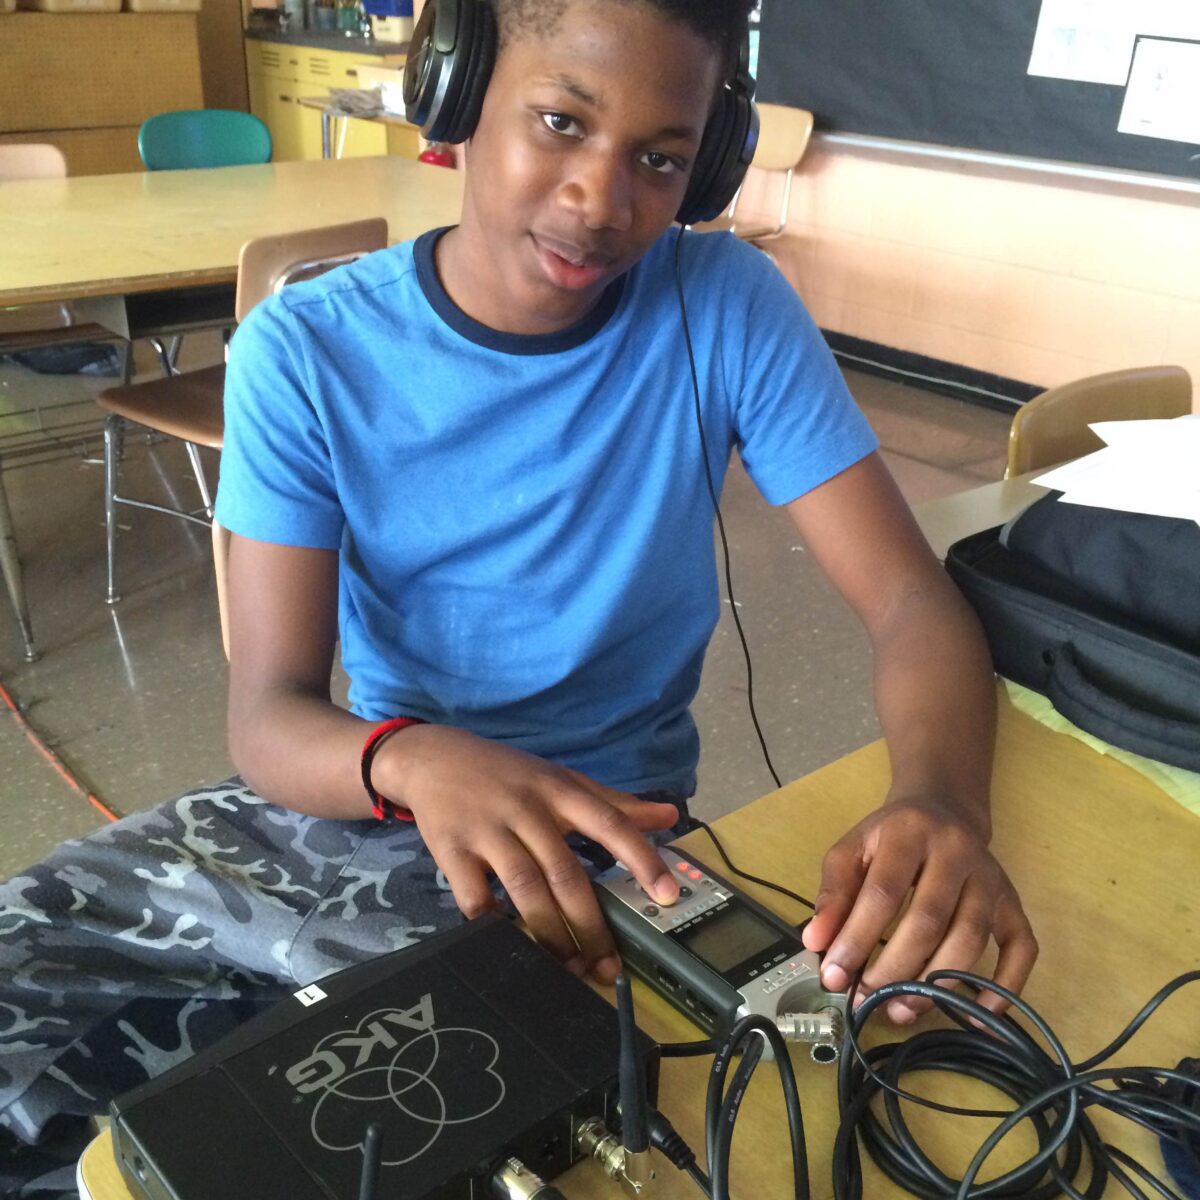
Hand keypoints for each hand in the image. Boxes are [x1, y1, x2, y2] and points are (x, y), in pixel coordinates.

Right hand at [374, 724, 679, 982]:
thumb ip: (616, 804)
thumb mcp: (563, 780)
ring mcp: (488, 830)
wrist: (436, 757)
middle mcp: (528, 810)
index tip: (667, 895)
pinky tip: (510, 947)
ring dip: (550, 935)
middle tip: (607, 967)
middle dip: (590, 926)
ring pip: (526, 889)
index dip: (642, 859)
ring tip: (567, 967)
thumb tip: (670, 814)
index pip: (611, 824)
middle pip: (567, 873)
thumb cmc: (510, 775)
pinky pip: (475, 897)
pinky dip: (493, 926)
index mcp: (561, 792)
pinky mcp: (452, 849)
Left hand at [800, 797, 1036, 1023]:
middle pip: (929, 919)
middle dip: (895, 967)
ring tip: (903, 1009)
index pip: (882, 892)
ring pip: (971, 936)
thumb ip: (833, 893)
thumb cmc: (890, 838)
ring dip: (937, 982)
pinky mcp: (1012, 902)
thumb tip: (816, 941)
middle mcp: (956, 852)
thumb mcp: (852, 851)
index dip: (857, 938)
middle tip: (868, 998)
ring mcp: (990, 878)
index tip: (835, 976)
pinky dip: (1005, 985)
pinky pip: (1021, 947)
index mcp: (909, 832)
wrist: (944, 810)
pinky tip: (978, 1015)